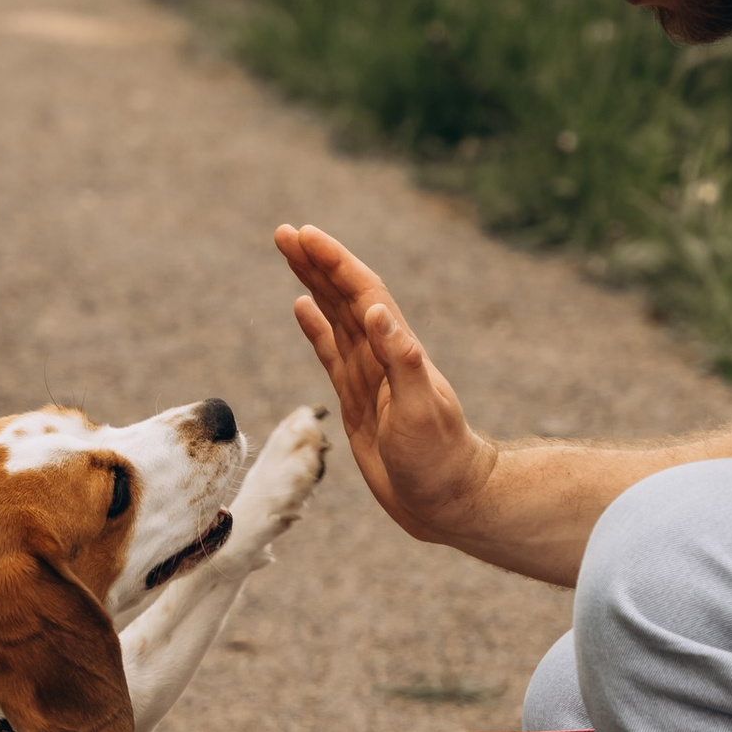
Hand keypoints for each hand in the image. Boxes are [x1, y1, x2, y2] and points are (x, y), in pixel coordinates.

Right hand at [273, 224, 498, 546]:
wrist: (446, 499)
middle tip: (284, 232)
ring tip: (290, 254)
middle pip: (344, 296)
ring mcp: (368, 376)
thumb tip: (377, 312)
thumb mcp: (421, 410)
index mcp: (397, 351)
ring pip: (335, 317)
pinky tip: (302, 306)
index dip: (335, 262)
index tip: (306, 235)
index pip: (363, 294)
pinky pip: (330, 352)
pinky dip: (316, 327)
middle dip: (316, 262)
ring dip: (314, 284)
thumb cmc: (439, 459)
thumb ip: (401, 361)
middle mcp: (381, 356)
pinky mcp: (357, 399)